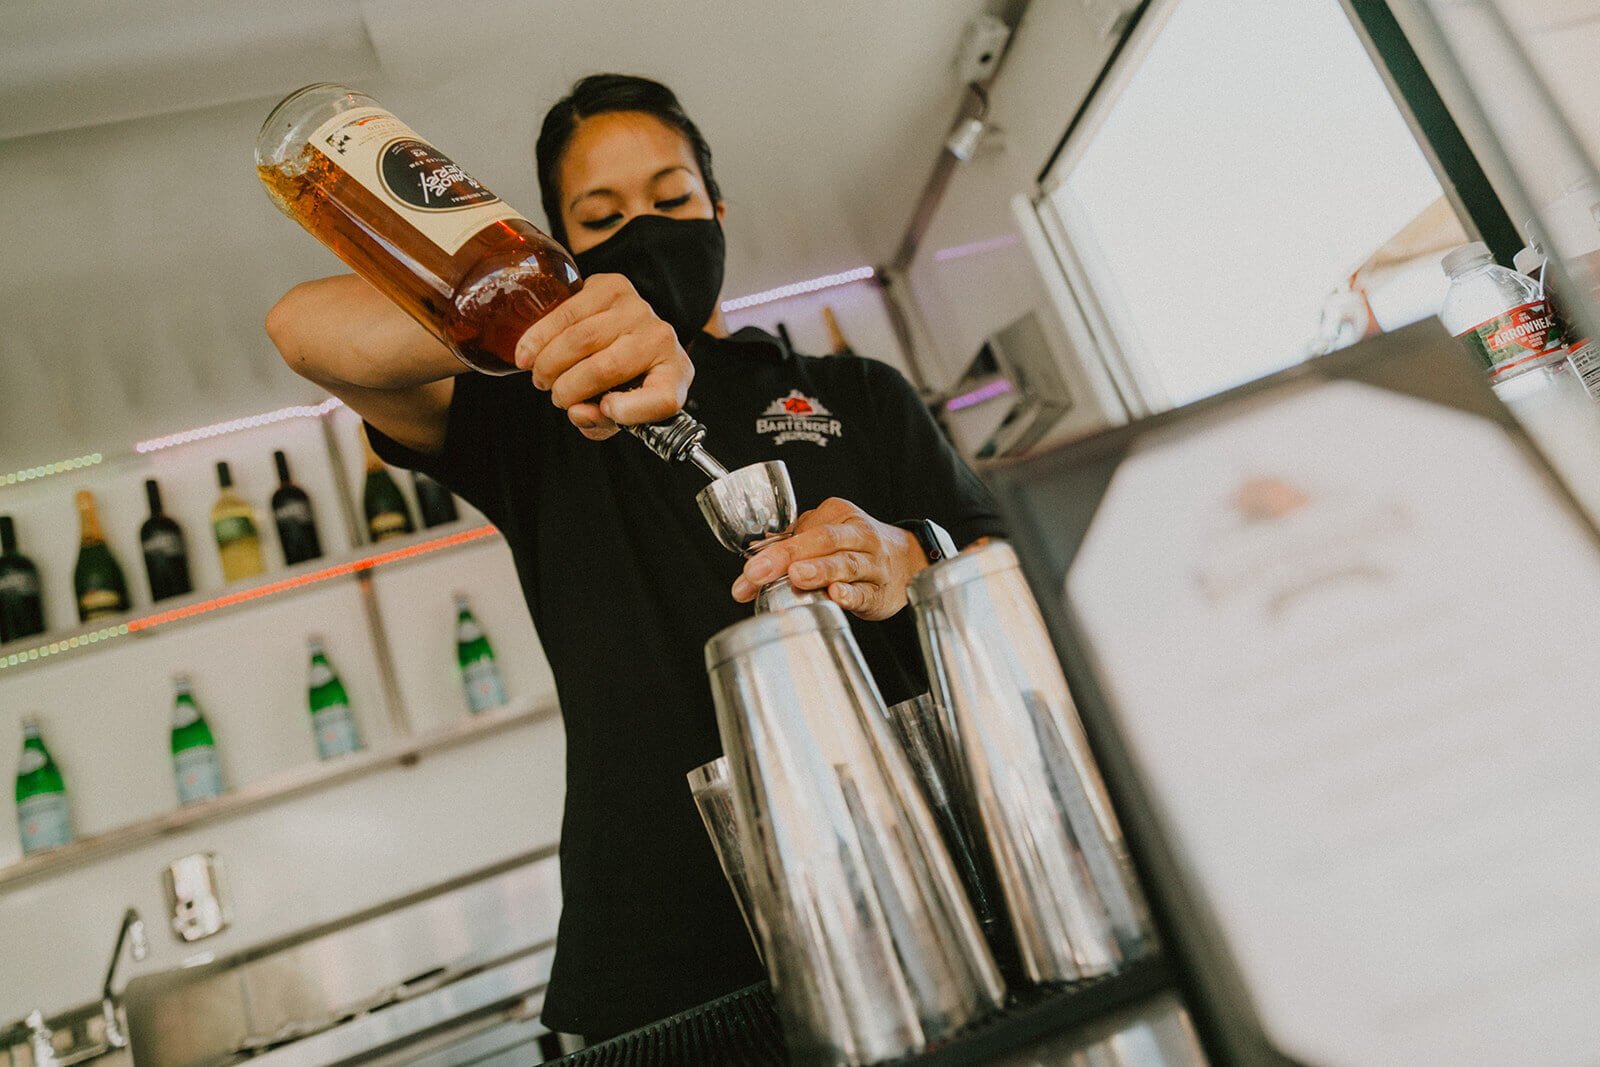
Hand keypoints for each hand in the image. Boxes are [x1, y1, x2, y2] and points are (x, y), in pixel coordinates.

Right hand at [514, 273, 693, 439]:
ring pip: (581, 338)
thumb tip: (577, 411)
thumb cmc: (622, 379)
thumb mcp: (618, 412)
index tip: (606, 411)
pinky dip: (540, 336)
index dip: (632, 410)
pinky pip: (568, 312)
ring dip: (549, 362)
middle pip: (607, 367)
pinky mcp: (612, 286)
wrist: (623, 333)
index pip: (663, 398)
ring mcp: (638, 309)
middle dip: (568, 388)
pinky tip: (528, 352)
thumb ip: (599, 421)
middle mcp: (661, 339)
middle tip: (554, 396)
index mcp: (674, 376)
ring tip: (539, 376)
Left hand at [731, 498, 927, 620]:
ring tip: (796, 577)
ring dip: (820, 570)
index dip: (771, 552)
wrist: (907, 562)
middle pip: (823, 540)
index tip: (748, 572)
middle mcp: (857, 534)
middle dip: (788, 556)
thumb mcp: (824, 537)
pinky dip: (850, 594)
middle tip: (759, 573)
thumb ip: (788, 550)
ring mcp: (872, 562)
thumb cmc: (854, 548)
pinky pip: (864, 591)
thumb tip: (748, 574)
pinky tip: (836, 596)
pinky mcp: (880, 590)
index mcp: (838, 515)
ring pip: (846, 563)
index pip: (800, 531)